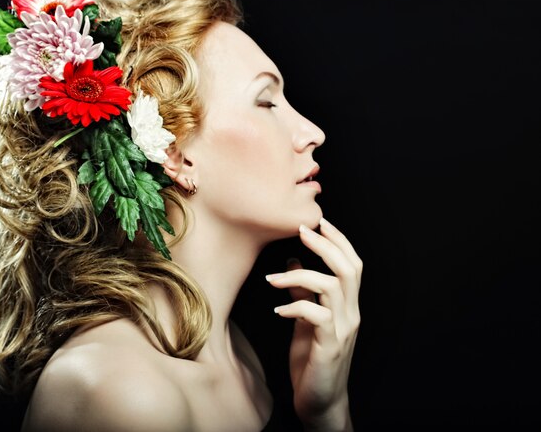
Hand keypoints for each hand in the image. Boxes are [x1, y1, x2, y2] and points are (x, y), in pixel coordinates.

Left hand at [266, 217, 361, 431]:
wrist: (321, 403)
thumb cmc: (313, 361)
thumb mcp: (306, 322)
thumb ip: (303, 294)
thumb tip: (291, 262)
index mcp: (348, 306)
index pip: (353, 265)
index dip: (339, 241)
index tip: (319, 222)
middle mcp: (351, 314)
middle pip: (349, 269)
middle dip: (326, 245)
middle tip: (302, 230)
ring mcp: (343, 330)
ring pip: (333, 287)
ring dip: (301, 275)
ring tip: (273, 278)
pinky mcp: (330, 346)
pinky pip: (317, 315)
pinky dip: (295, 306)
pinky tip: (277, 310)